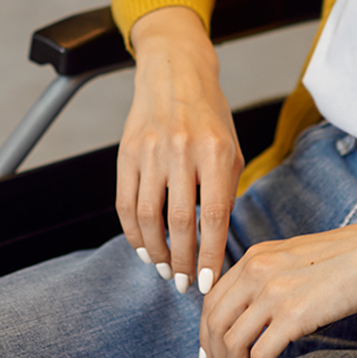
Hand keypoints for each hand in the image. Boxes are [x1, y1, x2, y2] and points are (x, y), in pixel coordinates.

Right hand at [118, 7, 243, 292]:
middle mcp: (183, 152)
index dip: (209, 255)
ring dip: (156, 252)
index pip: (214, 216)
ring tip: (165, 270)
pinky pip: (126, 204)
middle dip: (183, 262)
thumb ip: (224, 191)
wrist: (175, 72)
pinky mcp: (127, 153)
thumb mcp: (230, 149)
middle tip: (184, 284)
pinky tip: (144, 247)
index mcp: (216, 152)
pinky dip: (133, 233)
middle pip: (180, 222)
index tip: (207, 284)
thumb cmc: (210, 116)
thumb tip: (214, 242)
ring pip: (148, 218)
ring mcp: (151, 152)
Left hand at [199, 215, 356, 357]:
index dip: (207, 335)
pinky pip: (260, 356)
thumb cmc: (347, 257)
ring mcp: (272, 293)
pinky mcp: (293, 315)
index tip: (212, 357)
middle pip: (214, 325)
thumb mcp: (294, 257)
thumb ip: (270, 277)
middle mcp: (255, 272)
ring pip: (232, 344)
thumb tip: (258, 314)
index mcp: (254, 258)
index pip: (212, 301)